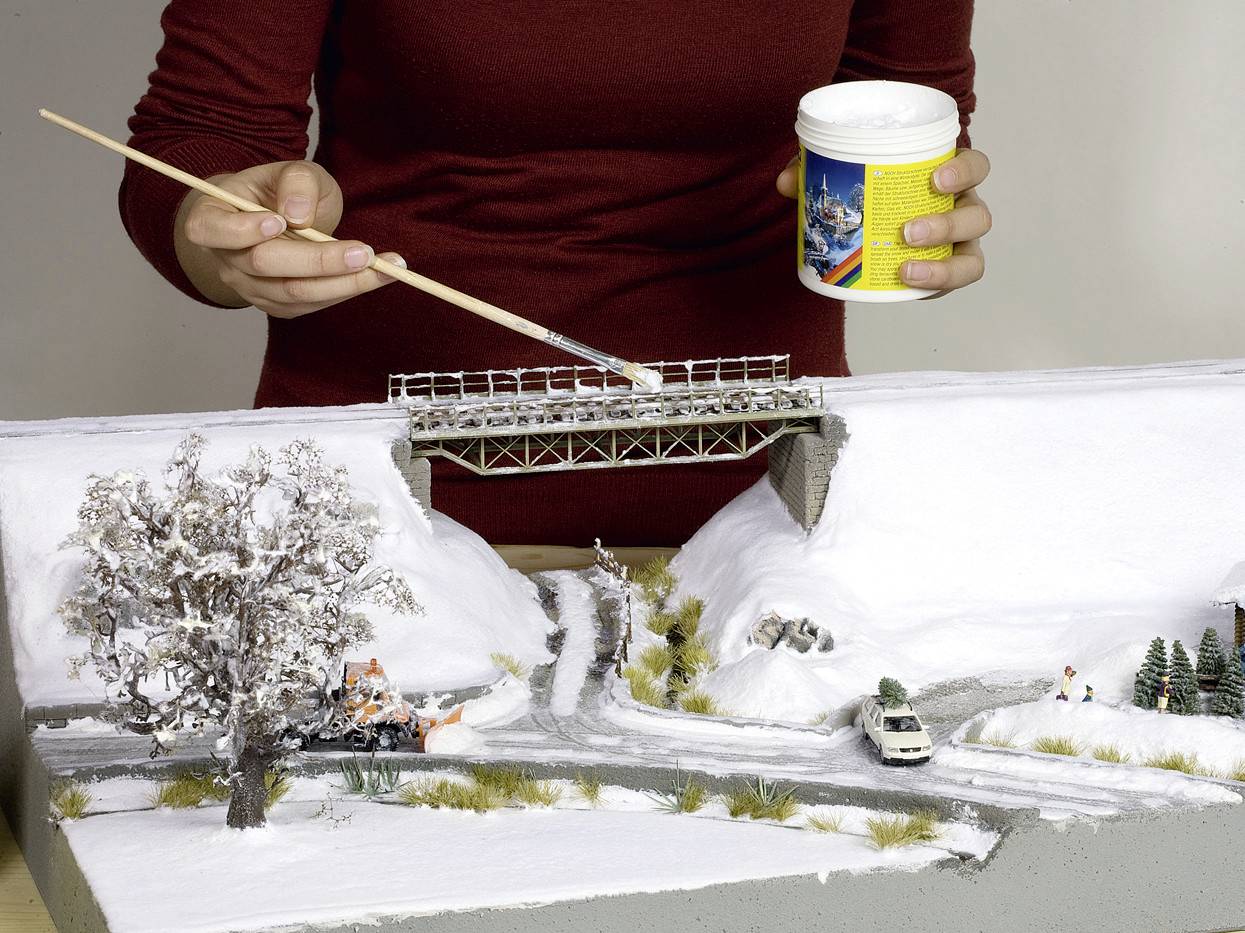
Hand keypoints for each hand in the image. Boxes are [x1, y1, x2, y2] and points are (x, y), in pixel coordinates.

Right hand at [174, 160, 403, 317]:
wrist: (279, 216)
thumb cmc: (279, 190)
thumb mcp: (290, 171)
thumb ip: (296, 181)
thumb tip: (298, 214)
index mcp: (212, 218)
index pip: (211, 231)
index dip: (242, 231)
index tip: (280, 221)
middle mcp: (225, 259)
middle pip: (265, 265)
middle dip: (319, 260)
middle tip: (365, 252)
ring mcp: (250, 287)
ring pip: (295, 293)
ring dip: (345, 282)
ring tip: (388, 267)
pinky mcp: (278, 305)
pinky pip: (312, 304)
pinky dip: (348, 290)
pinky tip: (379, 276)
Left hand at [776, 148, 991, 295]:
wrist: (871, 225)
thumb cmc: (870, 191)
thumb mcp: (845, 176)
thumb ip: (816, 170)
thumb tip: (787, 181)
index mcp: (947, 177)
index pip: (975, 166)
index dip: (964, 171)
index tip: (935, 179)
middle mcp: (961, 209)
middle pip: (977, 216)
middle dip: (947, 225)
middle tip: (907, 232)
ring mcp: (958, 245)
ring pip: (971, 258)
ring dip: (942, 266)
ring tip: (905, 270)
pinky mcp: (945, 273)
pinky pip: (952, 284)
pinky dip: (934, 286)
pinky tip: (906, 286)